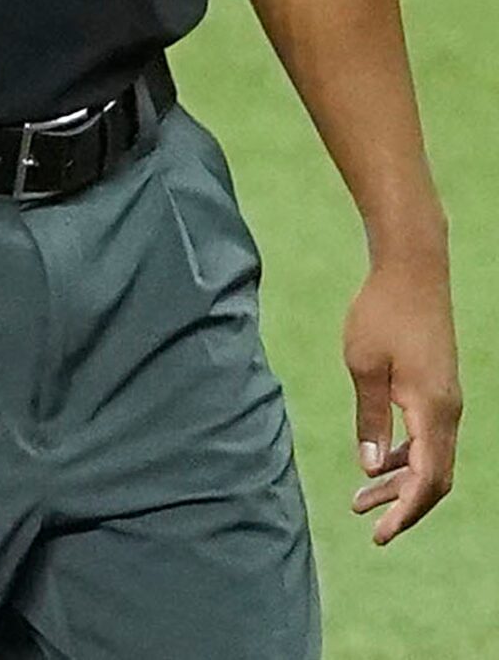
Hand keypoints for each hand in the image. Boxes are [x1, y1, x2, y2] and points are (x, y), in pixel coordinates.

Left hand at [345, 254, 462, 544]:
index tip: (379, 533)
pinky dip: (404, 457)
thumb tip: (370, 467)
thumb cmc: (381, 314)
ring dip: (399, 481)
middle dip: (402, 504)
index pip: (427, 479)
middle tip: (365, 522)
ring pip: (430, 459)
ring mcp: (446, 401)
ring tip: (360, 499)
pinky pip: (427, 438)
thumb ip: (369, 418)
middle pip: (434, 478)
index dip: (405, 510)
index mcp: (432, 411)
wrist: (412, 273)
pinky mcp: (437, 390)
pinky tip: (376, 463)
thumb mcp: (363, 367)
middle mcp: (448, 412)